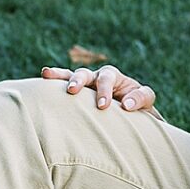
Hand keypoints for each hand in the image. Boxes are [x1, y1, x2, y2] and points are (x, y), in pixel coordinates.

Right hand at [41, 62, 155, 111]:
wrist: (131, 115)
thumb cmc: (139, 107)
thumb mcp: (146, 100)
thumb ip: (140, 98)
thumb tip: (125, 104)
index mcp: (114, 77)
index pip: (107, 79)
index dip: (104, 91)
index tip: (103, 106)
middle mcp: (96, 77)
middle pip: (85, 73)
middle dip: (79, 80)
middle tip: (72, 91)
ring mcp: (84, 85)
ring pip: (71, 75)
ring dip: (60, 76)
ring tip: (47, 74)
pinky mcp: (75, 95)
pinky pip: (62, 85)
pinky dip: (53, 80)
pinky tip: (43, 75)